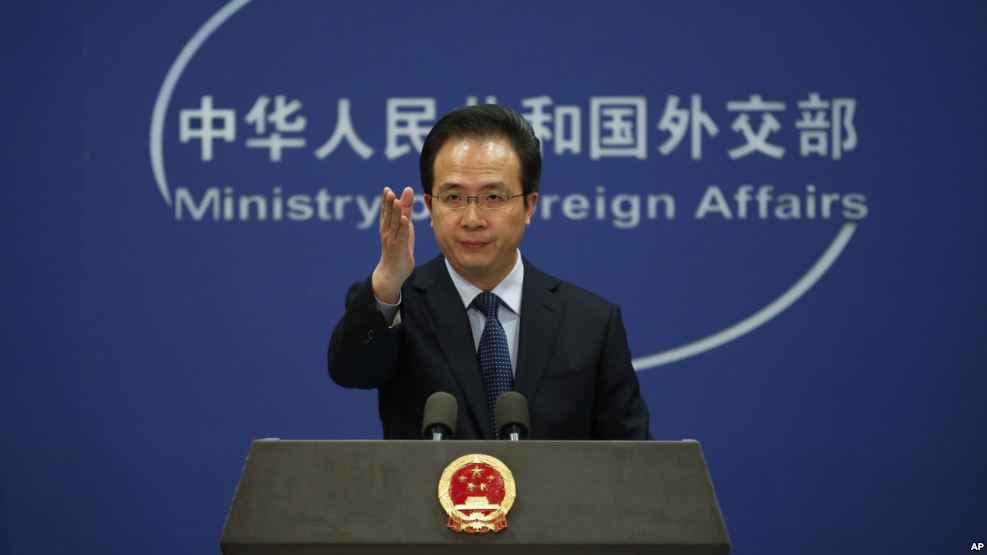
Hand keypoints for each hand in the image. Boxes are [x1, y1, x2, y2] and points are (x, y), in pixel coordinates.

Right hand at [371, 186, 414, 303]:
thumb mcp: (403, 230)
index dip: (386, 201)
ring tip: (395, 200)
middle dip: (388, 203)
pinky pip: (401, 235)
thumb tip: (407, 199)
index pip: (386, 212)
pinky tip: (403, 218)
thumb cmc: (398, 250)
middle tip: (388, 191)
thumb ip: (405, 214)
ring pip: (393, 224)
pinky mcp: (399, 248)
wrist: (392, 273)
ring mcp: (392, 240)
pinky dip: (402, 226)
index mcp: (387, 228)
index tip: (387, 189)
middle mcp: (387, 233)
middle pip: (388, 216)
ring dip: (394, 212)